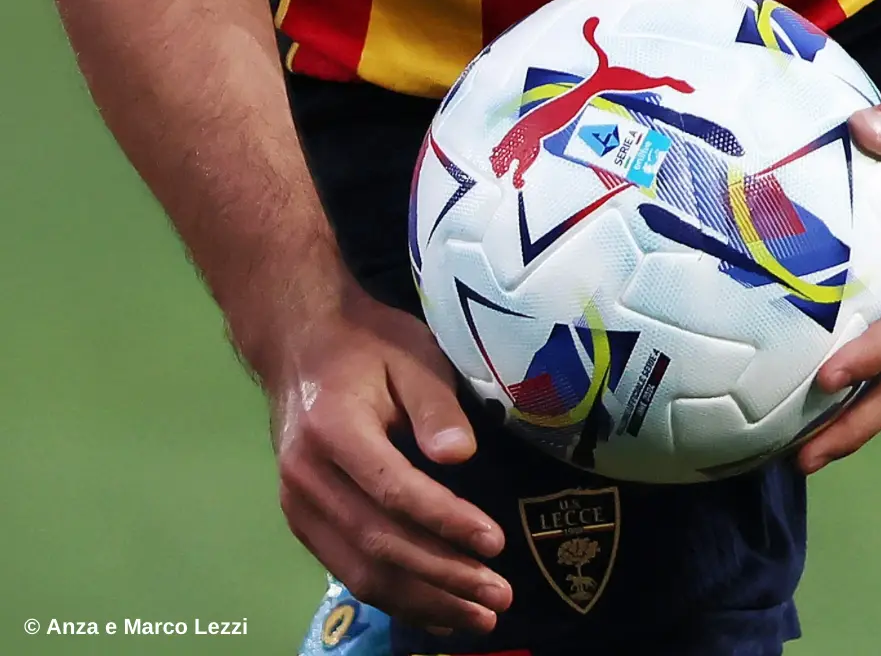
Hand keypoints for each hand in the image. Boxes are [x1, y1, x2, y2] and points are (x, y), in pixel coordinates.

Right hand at [271, 291, 511, 631]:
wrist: (300, 348)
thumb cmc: (366, 346)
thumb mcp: (412, 355)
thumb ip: (435, 406)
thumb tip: (459, 457)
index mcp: (332, 429)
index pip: (393, 490)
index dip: (445, 521)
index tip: (494, 543)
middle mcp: (306, 475)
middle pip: (378, 541)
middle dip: (443, 574)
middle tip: (500, 596)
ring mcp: (297, 503)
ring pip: (360, 568)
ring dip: (422, 599)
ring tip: (479, 617)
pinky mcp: (301, 520)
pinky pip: (346, 569)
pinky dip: (393, 596)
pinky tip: (436, 611)